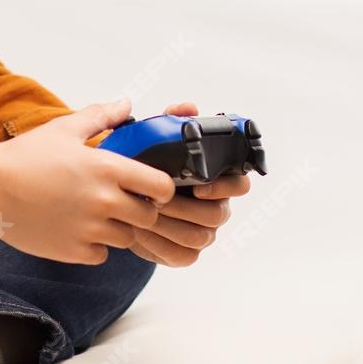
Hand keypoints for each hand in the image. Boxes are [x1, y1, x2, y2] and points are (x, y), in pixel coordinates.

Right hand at [0, 97, 176, 264]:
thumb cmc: (24, 156)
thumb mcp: (64, 129)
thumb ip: (101, 116)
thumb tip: (126, 104)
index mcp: (107, 168)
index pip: (161, 187)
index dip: (160, 187)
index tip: (149, 187)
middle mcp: (104, 201)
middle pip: (149, 217)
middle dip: (140, 210)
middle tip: (122, 201)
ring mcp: (89, 229)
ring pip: (127, 238)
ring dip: (118, 228)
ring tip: (96, 214)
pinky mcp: (74, 251)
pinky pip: (102, 254)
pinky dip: (95, 245)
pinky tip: (77, 228)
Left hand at [121, 101, 254, 267]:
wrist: (122, 197)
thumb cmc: (145, 166)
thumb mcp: (153, 139)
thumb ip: (170, 121)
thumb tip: (188, 107)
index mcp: (216, 179)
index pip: (240, 184)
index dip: (226, 187)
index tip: (199, 187)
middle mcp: (215, 207)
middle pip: (217, 215)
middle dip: (184, 208)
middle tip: (155, 200)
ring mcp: (202, 232)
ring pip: (199, 237)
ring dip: (169, 226)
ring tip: (143, 214)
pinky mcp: (184, 253)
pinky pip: (181, 256)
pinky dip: (159, 245)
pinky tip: (139, 232)